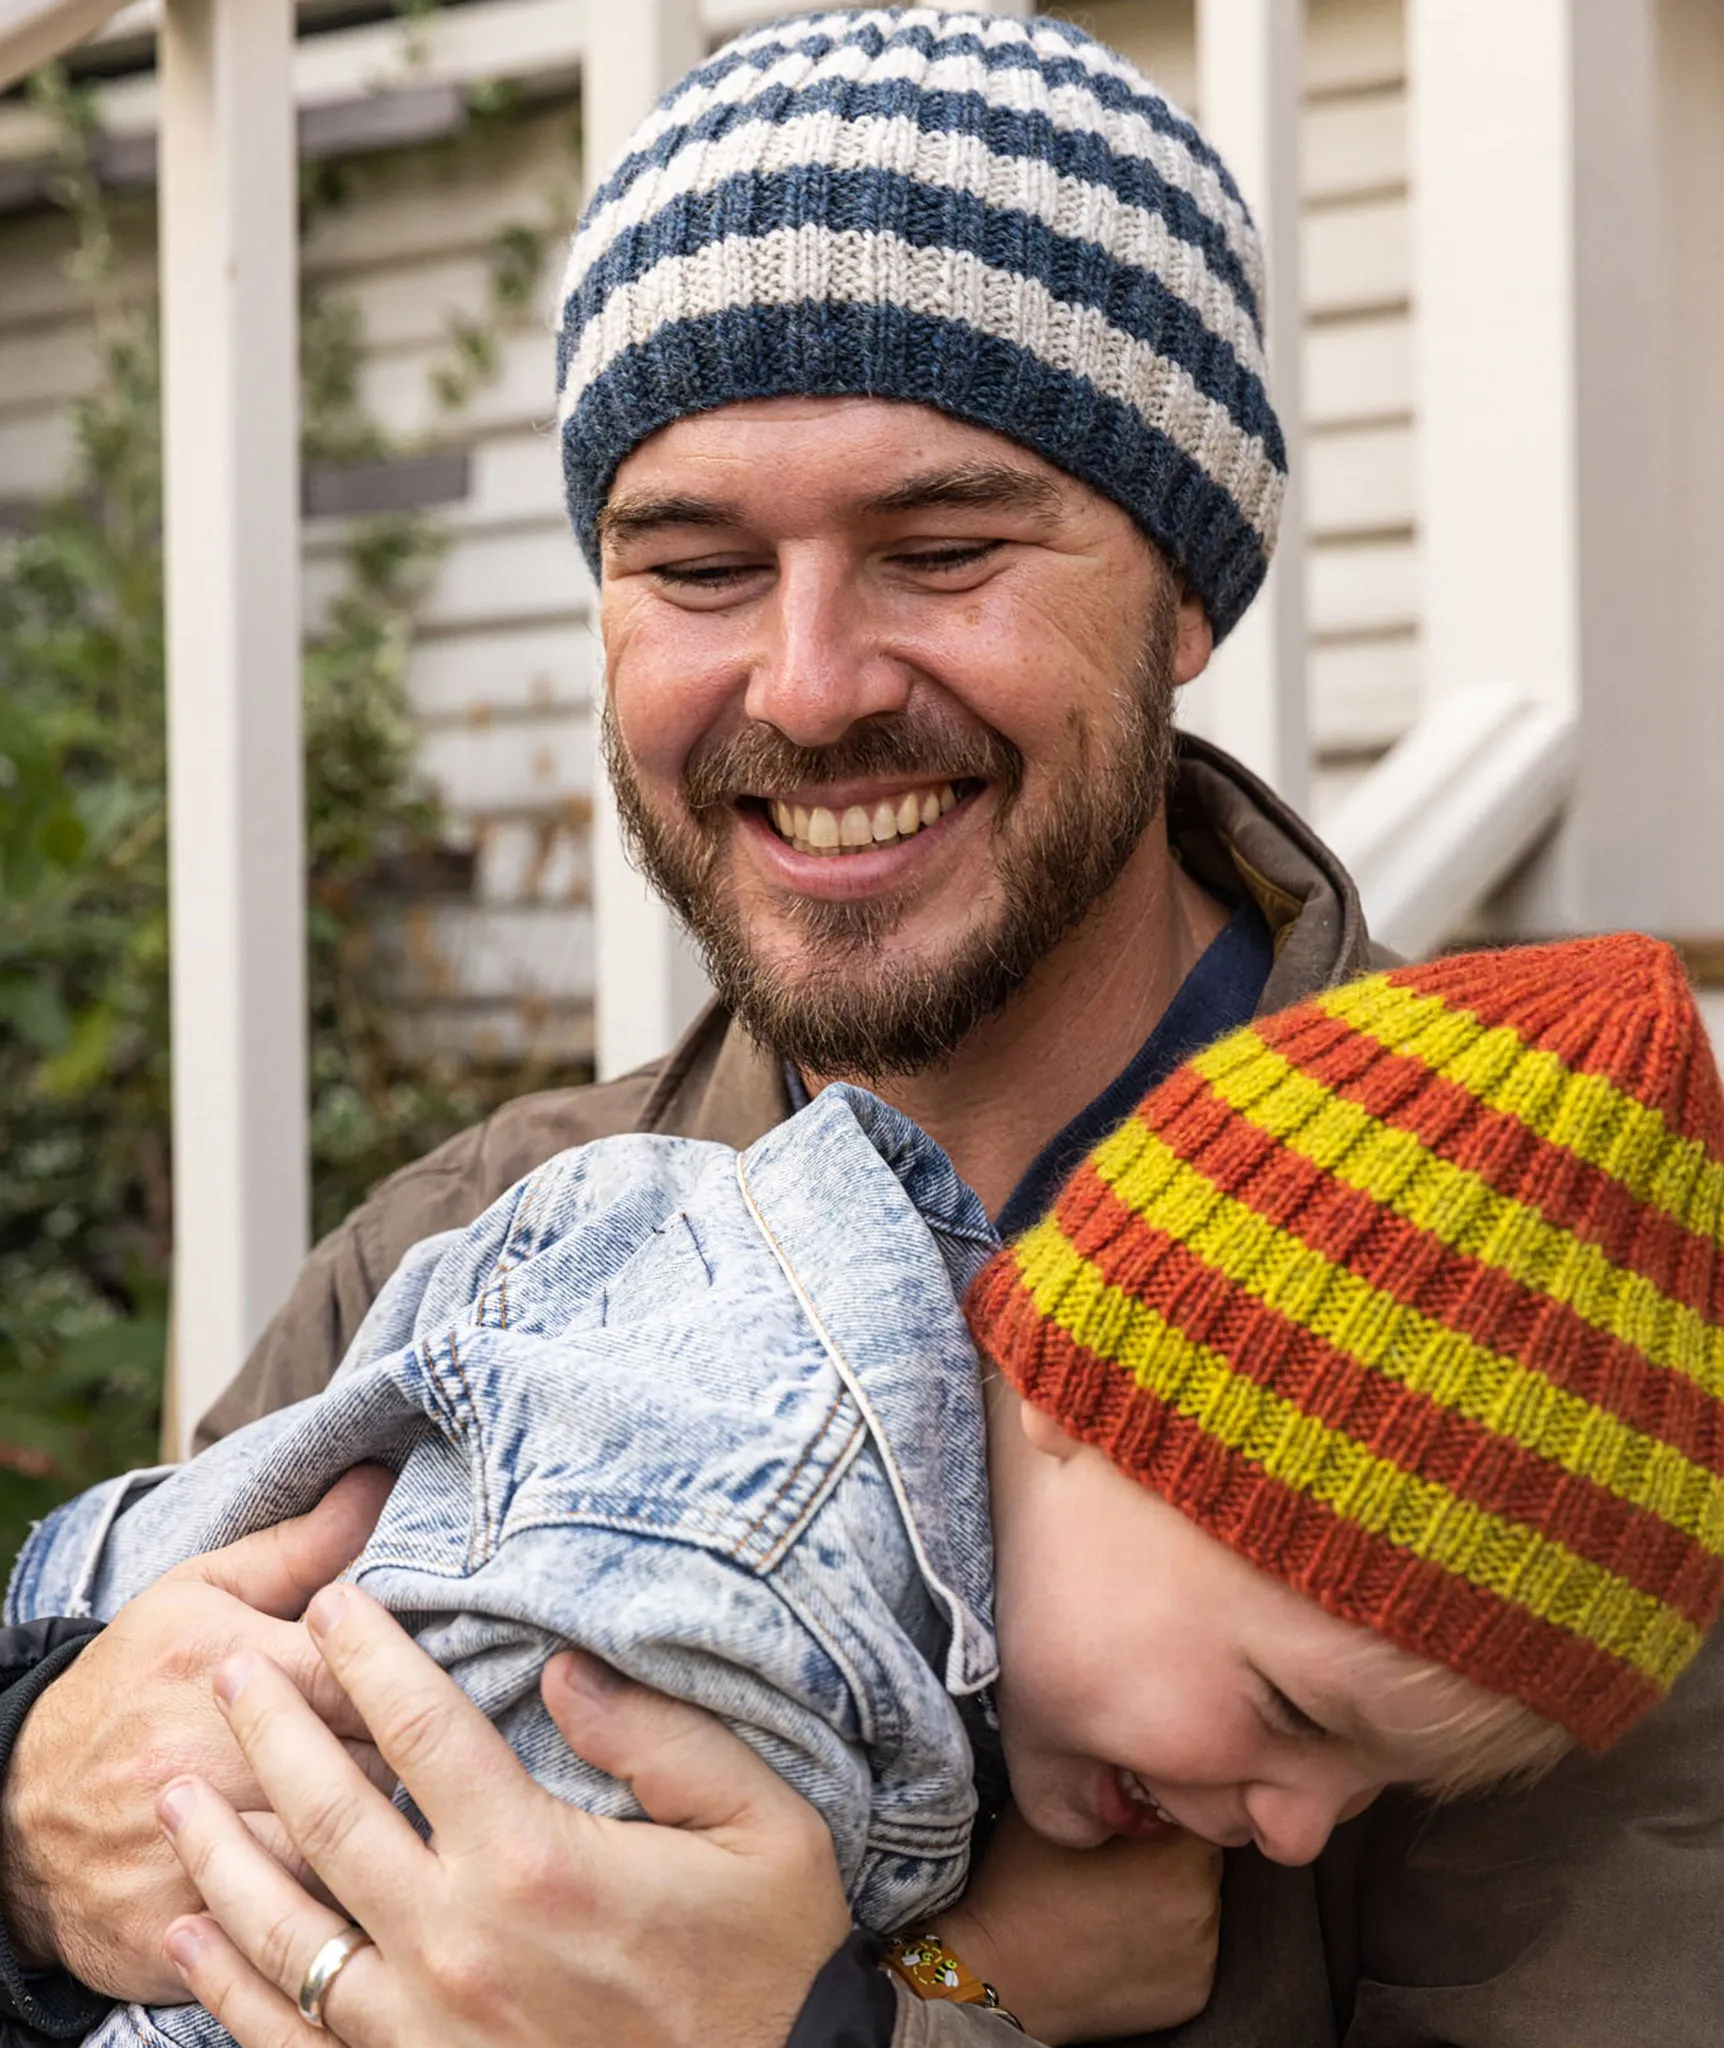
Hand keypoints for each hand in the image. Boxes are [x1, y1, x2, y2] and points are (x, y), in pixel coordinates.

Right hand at [0, 1467, 393, 2000]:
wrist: (12, 1812)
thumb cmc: (129, 1687)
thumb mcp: (198, 1594)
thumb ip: (301, 1546)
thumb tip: (381, 1483)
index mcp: (217, 1662)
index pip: (354, 1672)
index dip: (402, 1684)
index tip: (430, 1690)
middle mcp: (201, 1757)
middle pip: (359, 1767)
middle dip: (403, 1769)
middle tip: (431, 1768)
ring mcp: (185, 1850)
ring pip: (334, 1860)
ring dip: (380, 1849)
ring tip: (407, 1832)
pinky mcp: (175, 1931)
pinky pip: (282, 1933)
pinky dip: (324, 1918)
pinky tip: (355, 1902)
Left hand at [157, 1582, 851, 2047]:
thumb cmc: (770, 1961)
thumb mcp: (761, 1824)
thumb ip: (660, 1736)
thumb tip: (560, 1667)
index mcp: (537, 1861)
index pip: (421, 1728)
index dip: (369, 1656)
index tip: (335, 1603)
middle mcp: (459, 1943)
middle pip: (329, 1813)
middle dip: (269, 1729)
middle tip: (229, 1666)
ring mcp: (423, 2029)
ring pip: (285, 1927)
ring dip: (220, 1850)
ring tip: (176, 1789)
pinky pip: (291, 2038)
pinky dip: (226, 1986)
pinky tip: (186, 1939)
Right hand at [934, 1806, 1221, 2042]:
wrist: (1004, 1975)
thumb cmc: (1025, 1885)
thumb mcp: (1062, 1810)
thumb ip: (1111, 1789)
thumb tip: (1133, 1769)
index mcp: (1176, 1848)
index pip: (1198, 1808)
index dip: (1167, 1807)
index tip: (1140, 1814)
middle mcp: (1202, 1901)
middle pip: (1203, 1858)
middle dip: (1174, 1853)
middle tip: (1126, 1861)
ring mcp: (1202, 1954)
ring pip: (1200, 1906)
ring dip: (1175, 1899)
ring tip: (1120, 1904)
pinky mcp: (1193, 1994)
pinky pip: (1191, 1954)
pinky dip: (1168, 1946)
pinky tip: (1124, 1942)